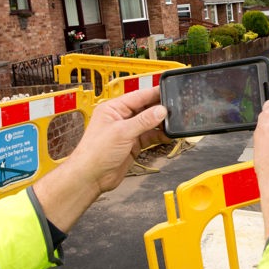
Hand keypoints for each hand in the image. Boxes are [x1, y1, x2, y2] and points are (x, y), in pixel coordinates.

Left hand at [34, 87, 169, 231]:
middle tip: (177, 108)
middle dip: (160, 109)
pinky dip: (159, 136)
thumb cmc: (95, 153)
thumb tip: (160, 110)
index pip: (138, 96)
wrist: (91, 177)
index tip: (169, 91)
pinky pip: (150, 136)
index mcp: (113, 108)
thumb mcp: (122, 132)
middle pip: (145, 109)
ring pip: (149, 123)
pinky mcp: (133, 145)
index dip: (154, 94)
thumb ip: (144, 121)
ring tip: (175, 122)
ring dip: (161, 124)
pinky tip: (168, 135)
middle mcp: (121, 118)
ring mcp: (128, 132)